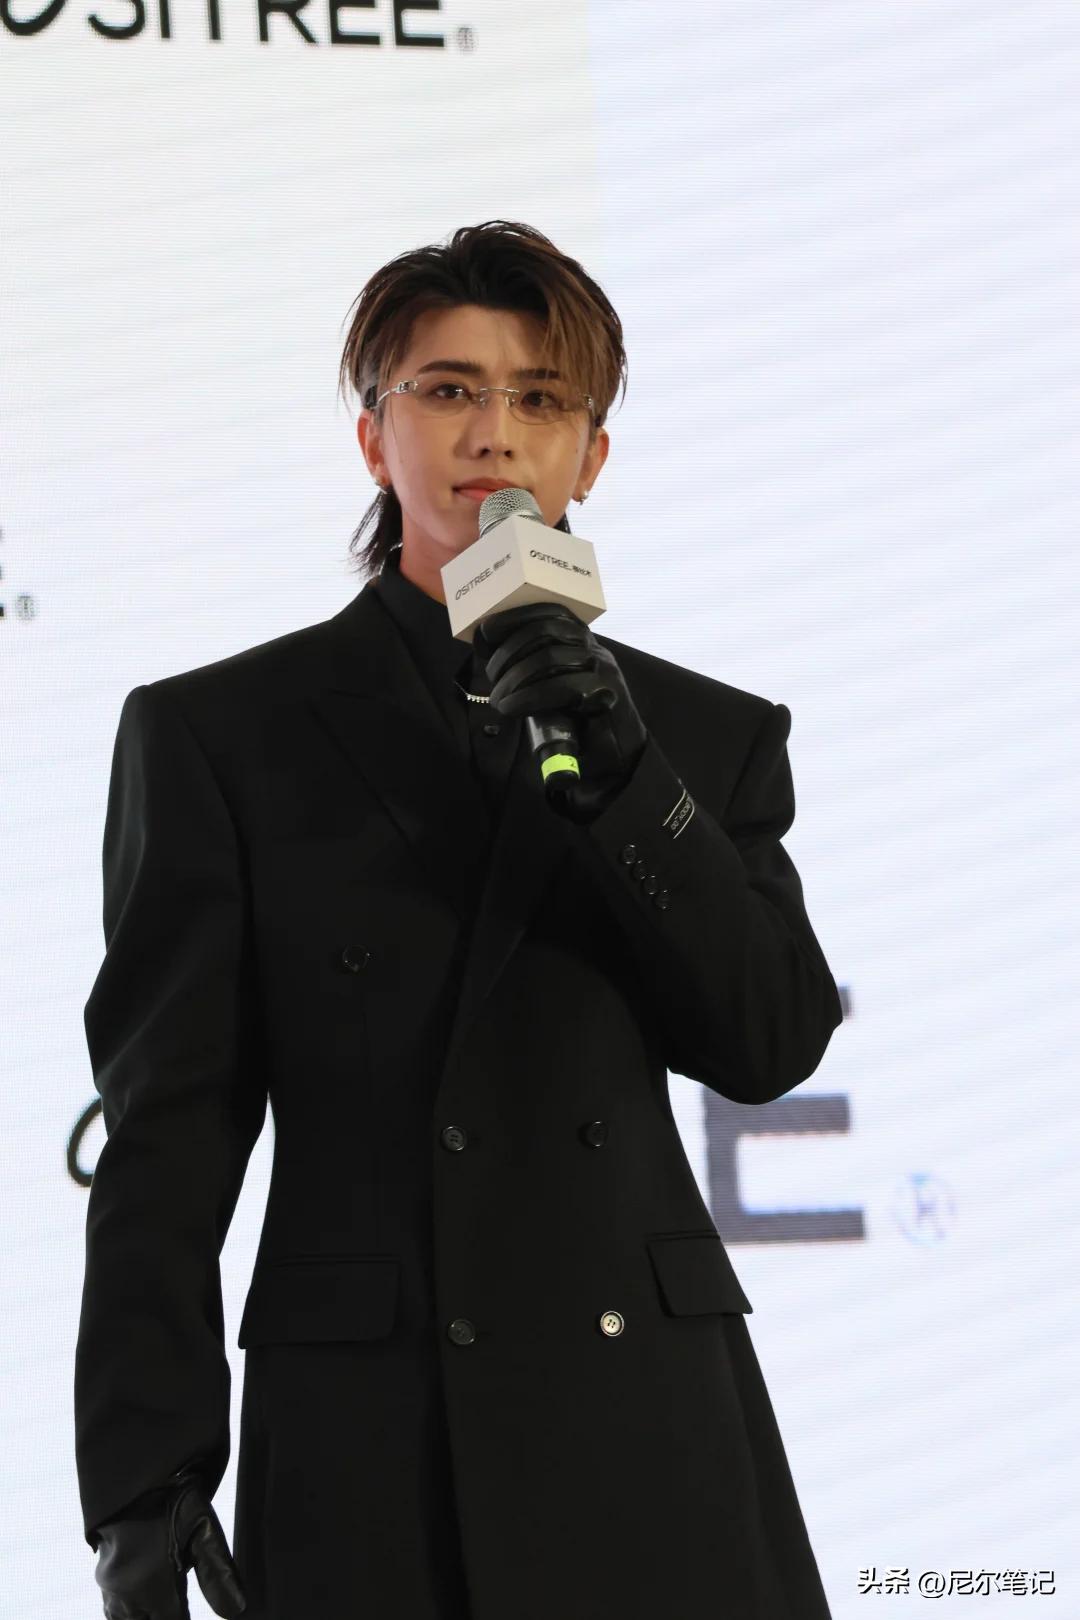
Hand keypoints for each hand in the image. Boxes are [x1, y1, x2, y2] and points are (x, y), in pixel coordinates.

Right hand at [92, 1465, 246, 1619]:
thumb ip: (218, 1572)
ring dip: (144, 1617)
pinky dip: (125, 1613)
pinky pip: (111, 1610)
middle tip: (175, 1605)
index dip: (183, 1619)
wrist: (129, 1476)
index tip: (188, 1610)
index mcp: (156, 1589)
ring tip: (159, 1607)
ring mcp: (112, 1588)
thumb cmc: (170, 1498)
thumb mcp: (203, 1527)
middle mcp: (129, 1597)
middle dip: (161, 1617)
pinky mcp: (102, 1576)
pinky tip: (140, 1604)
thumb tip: (237, 1611)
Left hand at [477, 602, 647, 823]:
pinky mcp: (606, 693)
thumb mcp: (553, 689)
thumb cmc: (579, 724)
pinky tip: (512, 708)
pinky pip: (560, 687)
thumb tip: (491, 657)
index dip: (517, 616)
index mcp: (583, 642)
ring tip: (499, 699)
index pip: (551, 613)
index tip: (487, 629)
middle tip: (491, 677)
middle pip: (545, 632)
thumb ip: (533, 671)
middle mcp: (595, 649)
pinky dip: (528, 698)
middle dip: (510, 652)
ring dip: (514, 678)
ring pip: (549, 658)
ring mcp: (603, 669)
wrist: (616, 759)